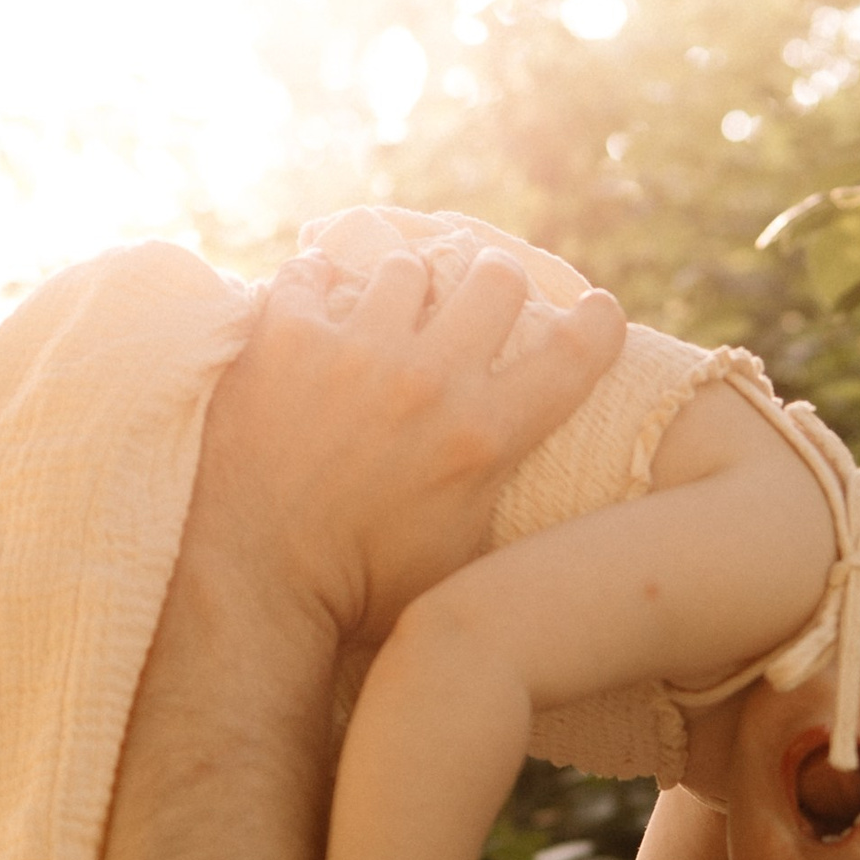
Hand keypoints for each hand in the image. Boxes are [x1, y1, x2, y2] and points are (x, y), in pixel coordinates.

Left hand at [187, 243, 623, 640]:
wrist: (260, 585)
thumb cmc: (367, 591)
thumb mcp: (468, 555)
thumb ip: (501, 492)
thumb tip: (534, 465)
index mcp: (486, 437)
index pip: (575, 351)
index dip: (598, 322)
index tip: (596, 312)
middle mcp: (432, 380)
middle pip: (495, 279)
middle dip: (493, 285)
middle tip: (475, 300)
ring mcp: (358, 350)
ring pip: (407, 268)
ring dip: (404, 289)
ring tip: (387, 316)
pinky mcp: (288, 336)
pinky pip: (315, 271)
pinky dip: (319, 283)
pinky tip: (319, 307)